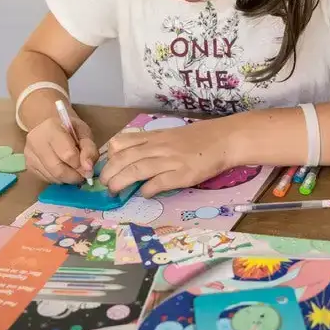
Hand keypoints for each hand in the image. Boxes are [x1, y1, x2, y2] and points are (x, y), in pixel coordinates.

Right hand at [24, 112, 98, 183]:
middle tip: (83, 174)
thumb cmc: (70, 129)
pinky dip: (58, 179)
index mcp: (51, 128)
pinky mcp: (28, 165)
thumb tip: (88, 169)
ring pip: (52, 177)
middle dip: (74, 176)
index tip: (88, 167)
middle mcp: (35, 141)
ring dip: (67, 179)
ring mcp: (29, 154)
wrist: (50, 127)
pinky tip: (63, 169)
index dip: (81, 165)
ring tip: (74, 170)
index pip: (68, 155)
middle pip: (58, 170)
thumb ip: (89, 149)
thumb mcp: (84, 133)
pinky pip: (46, 179)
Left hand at [100, 119, 232, 197]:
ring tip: (114, 191)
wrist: (225, 139)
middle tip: (104, 184)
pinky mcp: (183, 174)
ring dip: (121, 182)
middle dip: (110, 172)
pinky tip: (143, 195)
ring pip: (137, 170)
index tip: (105, 166)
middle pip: (125, 158)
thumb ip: (152, 144)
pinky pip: (159, 182)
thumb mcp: (171, 135)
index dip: (109, 156)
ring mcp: (171, 160)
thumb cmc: (199, 138)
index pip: (123, 143)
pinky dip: (147, 190)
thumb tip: (133, 159)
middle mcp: (159, 147)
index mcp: (155, 136)